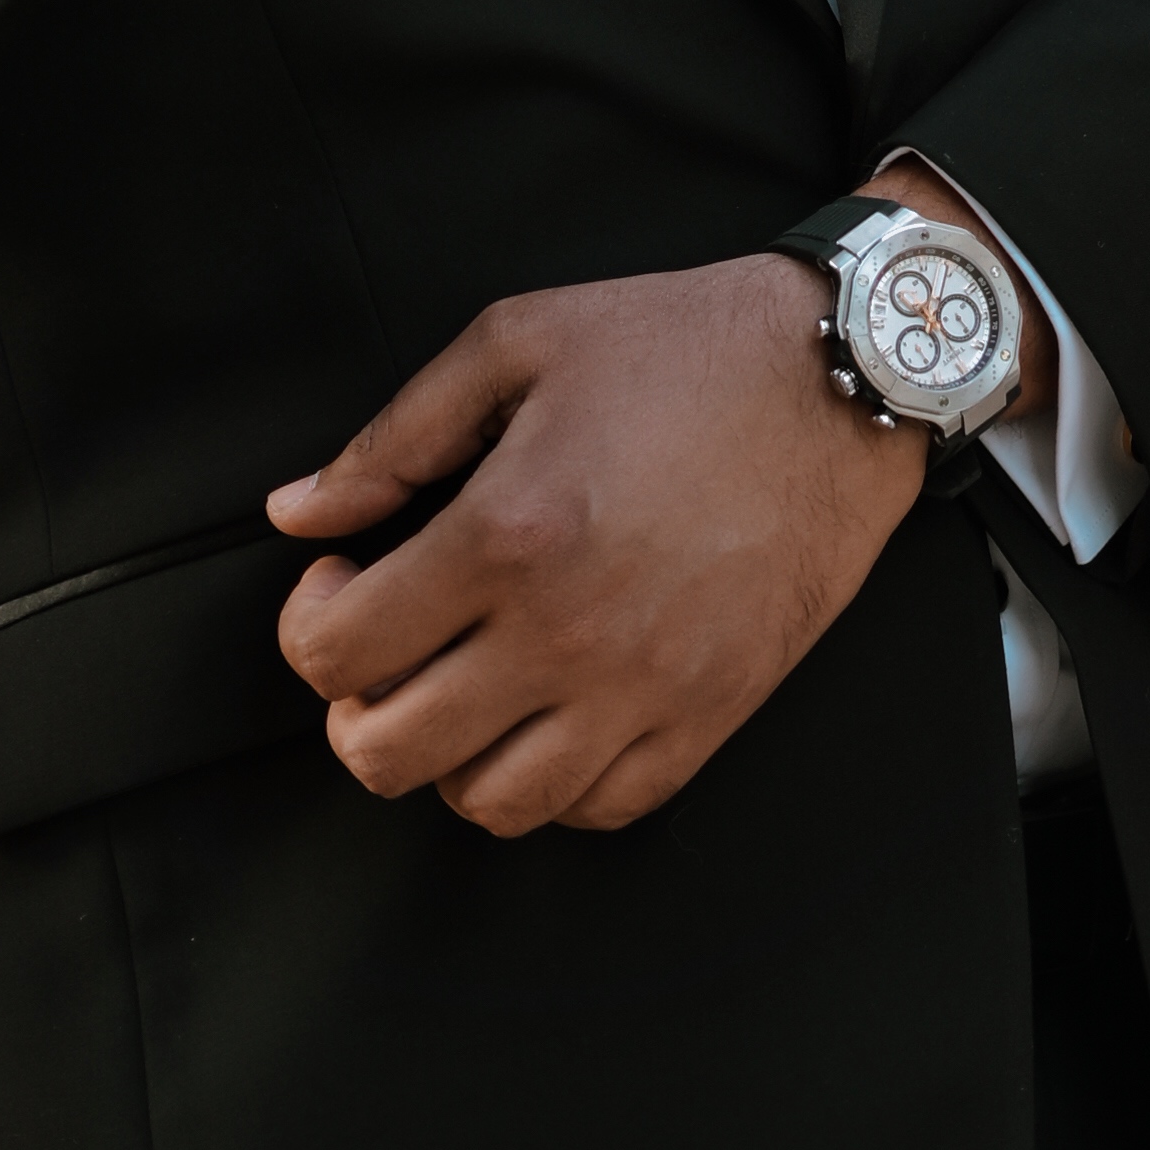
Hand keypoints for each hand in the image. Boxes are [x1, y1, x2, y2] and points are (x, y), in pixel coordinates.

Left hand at [263, 249, 923, 834]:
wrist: (847, 373)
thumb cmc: (687, 347)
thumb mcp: (519, 342)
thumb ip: (395, 437)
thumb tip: (302, 510)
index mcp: (506, 533)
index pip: (336, 654)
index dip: (310, 623)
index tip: (344, 581)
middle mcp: (567, 631)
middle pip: (389, 755)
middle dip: (356, 709)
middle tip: (386, 649)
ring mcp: (644, 687)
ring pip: (490, 804)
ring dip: (451, 757)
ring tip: (467, 687)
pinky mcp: (711, 713)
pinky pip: (602, 806)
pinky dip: (556, 782)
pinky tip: (552, 711)